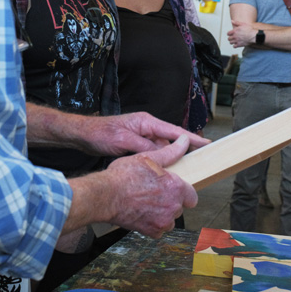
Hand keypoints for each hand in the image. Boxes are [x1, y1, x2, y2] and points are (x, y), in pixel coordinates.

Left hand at [82, 112, 209, 156]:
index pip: (174, 130)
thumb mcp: (123, 142)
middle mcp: (147, 127)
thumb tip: (160, 155)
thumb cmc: (101, 134)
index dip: (191, 138)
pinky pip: (154, 152)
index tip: (206, 143)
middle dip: (186, 148)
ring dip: (172, 156)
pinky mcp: (137, 143)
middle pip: (172, 139)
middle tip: (202, 158)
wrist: (84, 135)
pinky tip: (165, 169)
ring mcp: (142, 135)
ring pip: (163, 147)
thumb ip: (143, 147)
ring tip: (186, 167)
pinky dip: (160, 159)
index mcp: (146, 122)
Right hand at [103, 136, 198, 237]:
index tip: (173, 189)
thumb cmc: (124, 176)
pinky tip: (142, 213)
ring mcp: (163, 221)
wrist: (106, 196)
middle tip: (154, 193)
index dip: (183, 192)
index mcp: (176, 187)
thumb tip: (184, 141)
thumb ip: (170, 152)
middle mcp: (173, 206)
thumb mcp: (148, 158)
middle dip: (170, 201)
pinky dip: (152, 224)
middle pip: (179, 207)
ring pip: (169, 219)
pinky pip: (158, 230)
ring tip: (147, 203)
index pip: (192, 196)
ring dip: (162, 214)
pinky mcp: (152, 231)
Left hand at [227, 20, 256, 47]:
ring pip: (230, 43)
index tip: (231, 34)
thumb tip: (232, 21)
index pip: (228, 33)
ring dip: (232, 42)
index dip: (229, 33)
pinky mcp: (239, 44)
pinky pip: (234, 46)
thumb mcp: (243, 24)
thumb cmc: (249, 30)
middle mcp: (235, 36)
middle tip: (233, 37)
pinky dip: (235, 45)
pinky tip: (237, 44)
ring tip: (234, 41)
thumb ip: (236, 23)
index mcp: (235, 31)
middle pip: (229, 38)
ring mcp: (237, 41)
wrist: (254, 35)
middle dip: (230, 38)